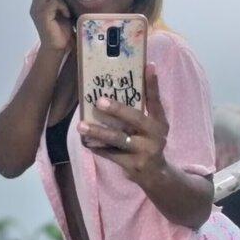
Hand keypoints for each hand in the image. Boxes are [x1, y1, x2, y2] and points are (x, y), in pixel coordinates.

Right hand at [30, 0, 72, 51]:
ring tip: (66, 12)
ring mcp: (36, 8)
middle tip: (65, 5)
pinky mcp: (40, 15)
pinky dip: (60, 6)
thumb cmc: (65, 30)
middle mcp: (36, 1)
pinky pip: (51, 1)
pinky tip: (65, 15)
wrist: (59, 48)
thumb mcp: (67, 9)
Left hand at [77, 63, 169, 182]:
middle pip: (135, 119)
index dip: (152, 83)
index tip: (148, 65)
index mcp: (159, 122)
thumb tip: (122, 84)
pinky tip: (85, 142)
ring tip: (81, 126)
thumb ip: (142, 109)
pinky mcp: (133, 165)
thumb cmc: (148, 142)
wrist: (156, 174)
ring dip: (98, 132)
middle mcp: (155, 135)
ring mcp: (144, 151)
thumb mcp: (152, 126)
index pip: (156, 100)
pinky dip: (97, 148)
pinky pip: (111, 154)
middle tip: (99, 101)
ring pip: (118, 139)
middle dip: (117, 109)